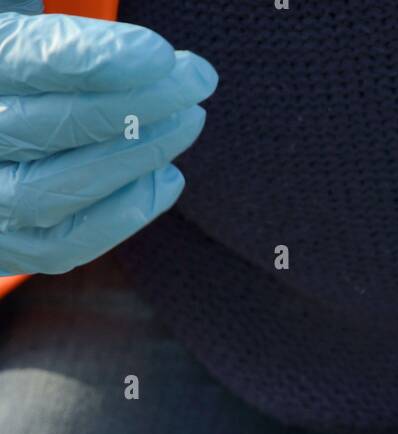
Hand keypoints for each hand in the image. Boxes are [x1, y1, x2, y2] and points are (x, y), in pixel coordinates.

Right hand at [0, 3, 216, 274]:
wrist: (0, 146)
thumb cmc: (23, 76)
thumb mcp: (27, 39)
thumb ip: (63, 39)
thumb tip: (139, 56)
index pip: (28, 61)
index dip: (97, 60)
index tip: (161, 57)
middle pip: (55, 126)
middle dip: (138, 104)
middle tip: (195, 81)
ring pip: (63, 188)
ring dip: (139, 157)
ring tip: (188, 121)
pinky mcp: (13, 247)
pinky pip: (69, 242)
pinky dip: (126, 213)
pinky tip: (169, 176)